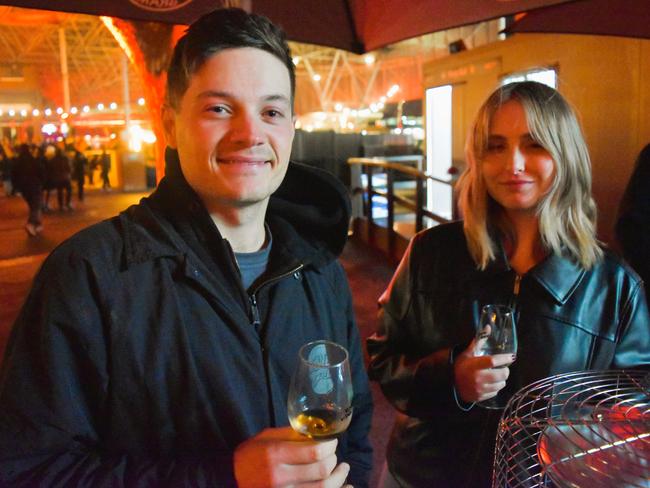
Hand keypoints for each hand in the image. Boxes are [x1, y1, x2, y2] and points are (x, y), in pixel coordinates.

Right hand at [234, 426, 350, 486]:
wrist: (230, 479)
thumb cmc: (250, 455)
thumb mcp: (267, 437)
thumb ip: (291, 434)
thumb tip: (317, 432)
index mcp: (275, 455)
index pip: (314, 452)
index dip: (330, 446)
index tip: (332, 442)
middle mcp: (280, 477)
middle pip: (321, 471)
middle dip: (334, 461)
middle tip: (335, 456)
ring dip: (338, 479)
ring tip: (343, 470)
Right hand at [453, 334, 514, 403]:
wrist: (450, 383)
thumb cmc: (461, 365)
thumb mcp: (468, 352)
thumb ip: (479, 341)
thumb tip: (488, 327)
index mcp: (474, 365)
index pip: (493, 361)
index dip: (504, 358)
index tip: (512, 356)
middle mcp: (478, 378)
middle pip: (502, 375)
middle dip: (505, 371)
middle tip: (503, 368)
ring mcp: (480, 389)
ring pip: (501, 384)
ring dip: (501, 380)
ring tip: (495, 376)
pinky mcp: (480, 397)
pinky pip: (495, 392)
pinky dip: (494, 387)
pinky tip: (489, 383)